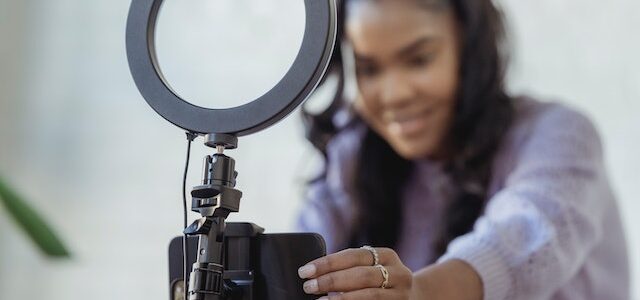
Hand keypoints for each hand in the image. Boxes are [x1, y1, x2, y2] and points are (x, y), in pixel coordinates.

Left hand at [298, 247, 413, 299]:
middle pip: (361, 275)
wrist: (414, 298)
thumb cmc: (380, 282)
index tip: (305, 270)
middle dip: (332, 280)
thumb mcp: (371, 268)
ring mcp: (401, 294)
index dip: (328, 263)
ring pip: (370, 295)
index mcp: (387, 255)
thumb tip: (313, 273)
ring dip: (343, 299)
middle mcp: (399, 273)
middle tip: (308, 287)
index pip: (353, 256)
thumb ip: (349, 267)